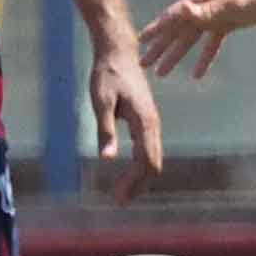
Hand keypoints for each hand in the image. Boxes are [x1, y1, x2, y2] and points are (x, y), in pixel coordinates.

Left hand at [86, 41, 166, 200]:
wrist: (119, 52)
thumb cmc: (107, 74)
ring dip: (140, 178)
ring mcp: (151, 123)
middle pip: (154, 164)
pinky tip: (129, 174)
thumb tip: (107, 159)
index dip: (134, 183)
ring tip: (122, 194)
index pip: (147, 162)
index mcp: (145, 122)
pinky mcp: (146, 121)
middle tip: (118, 202)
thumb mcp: (101, 102)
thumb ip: (105, 130)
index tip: (117, 197)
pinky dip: (140, 166)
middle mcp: (153, 125)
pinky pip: (148, 150)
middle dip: (138, 186)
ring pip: (153, 158)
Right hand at [139, 0, 255, 81]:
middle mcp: (203, 8)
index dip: (156, 30)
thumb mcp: (231, 4)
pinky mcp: (228, 23)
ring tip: (162, 73)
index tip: (140, 41)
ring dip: (176, 55)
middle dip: (159, 48)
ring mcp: (215, 16)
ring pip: (191, 40)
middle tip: (143, 64)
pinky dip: (204, 58)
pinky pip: (211, 44)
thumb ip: (207, 10)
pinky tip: (198, 75)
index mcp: (200, 1)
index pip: (173, 17)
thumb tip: (183, 9)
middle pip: (177, 31)